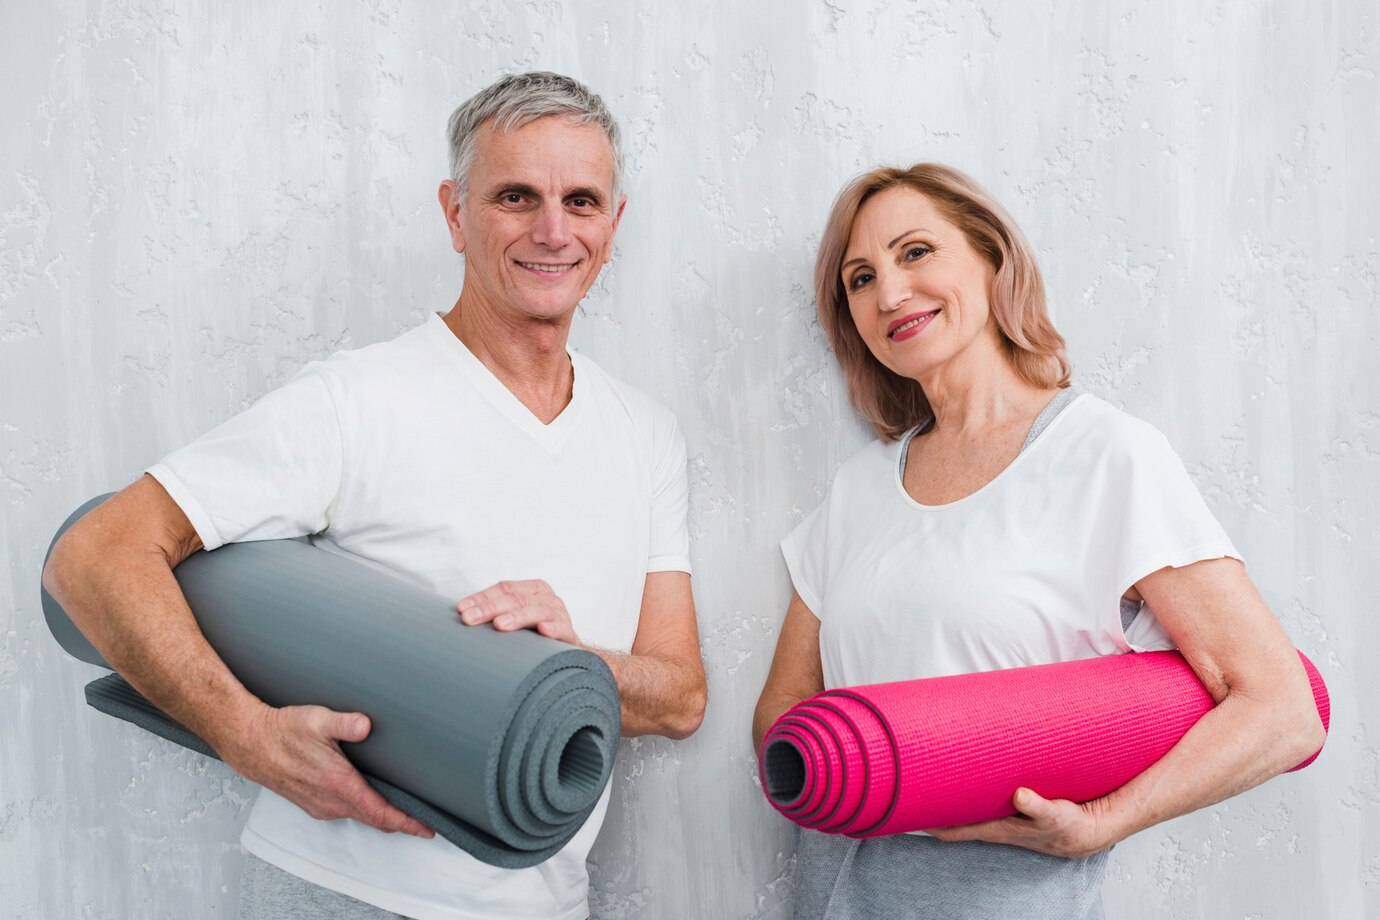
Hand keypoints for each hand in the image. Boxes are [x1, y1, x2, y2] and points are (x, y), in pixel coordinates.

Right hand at [224, 703, 432, 837]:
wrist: (252, 744)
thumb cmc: (283, 732)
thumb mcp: (317, 719)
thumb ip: (345, 723)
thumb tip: (366, 725)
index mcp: (337, 783)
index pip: (379, 812)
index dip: (406, 823)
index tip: (426, 829)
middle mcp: (330, 801)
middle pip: (374, 820)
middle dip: (400, 823)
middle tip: (424, 823)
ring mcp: (321, 805)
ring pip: (360, 817)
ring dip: (382, 818)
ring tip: (403, 812)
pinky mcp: (313, 804)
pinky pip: (346, 813)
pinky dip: (364, 812)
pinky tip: (371, 802)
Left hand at [457, 579, 581, 644]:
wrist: (567, 653)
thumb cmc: (535, 633)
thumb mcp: (517, 617)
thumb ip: (496, 612)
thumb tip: (461, 615)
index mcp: (533, 589)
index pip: (504, 588)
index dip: (482, 597)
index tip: (462, 609)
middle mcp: (547, 598)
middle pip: (516, 599)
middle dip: (490, 608)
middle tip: (470, 619)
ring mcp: (559, 614)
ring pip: (537, 611)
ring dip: (517, 617)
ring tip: (499, 625)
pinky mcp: (569, 633)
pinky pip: (562, 630)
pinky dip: (552, 629)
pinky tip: (543, 630)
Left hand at [925, 788, 1115, 858]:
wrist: (1090, 829)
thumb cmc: (1070, 826)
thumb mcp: (1056, 816)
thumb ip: (1037, 807)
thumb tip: (1019, 795)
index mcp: (998, 828)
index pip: (954, 828)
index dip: (929, 823)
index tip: (906, 809)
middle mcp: (994, 822)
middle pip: (954, 816)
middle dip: (932, 803)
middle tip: (907, 783)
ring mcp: (1002, 814)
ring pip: (967, 805)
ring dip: (949, 794)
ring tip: (926, 774)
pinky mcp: (1012, 803)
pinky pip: (983, 796)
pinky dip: (970, 786)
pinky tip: (964, 770)